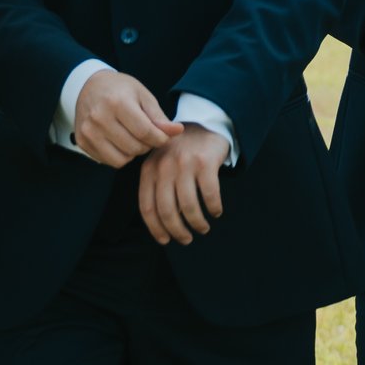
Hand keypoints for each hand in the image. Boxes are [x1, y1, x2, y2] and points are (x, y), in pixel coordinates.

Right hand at [73, 68, 181, 167]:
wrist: (88, 86)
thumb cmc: (120, 90)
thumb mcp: (143, 96)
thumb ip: (159, 117)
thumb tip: (177, 131)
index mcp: (117, 102)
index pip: (145, 132)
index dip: (160, 139)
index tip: (164, 136)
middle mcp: (99, 118)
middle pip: (134, 147)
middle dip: (148, 145)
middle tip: (147, 134)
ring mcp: (88, 131)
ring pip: (122, 159)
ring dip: (133, 152)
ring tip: (134, 137)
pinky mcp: (82, 141)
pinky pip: (108, 161)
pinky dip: (120, 155)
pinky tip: (120, 141)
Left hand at [137, 123, 228, 245]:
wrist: (203, 124)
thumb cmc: (181, 153)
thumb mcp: (161, 165)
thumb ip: (158, 189)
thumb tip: (164, 225)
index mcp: (149, 170)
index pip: (147, 208)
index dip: (156, 229)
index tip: (165, 240)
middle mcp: (164, 167)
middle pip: (167, 211)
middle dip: (177, 231)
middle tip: (186, 239)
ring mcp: (185, 164)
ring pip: (188, 206)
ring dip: (197, 223)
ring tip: (203, 228)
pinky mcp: (205, 163)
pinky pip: (209, 195)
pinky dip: (213, 208)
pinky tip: (216, 211)